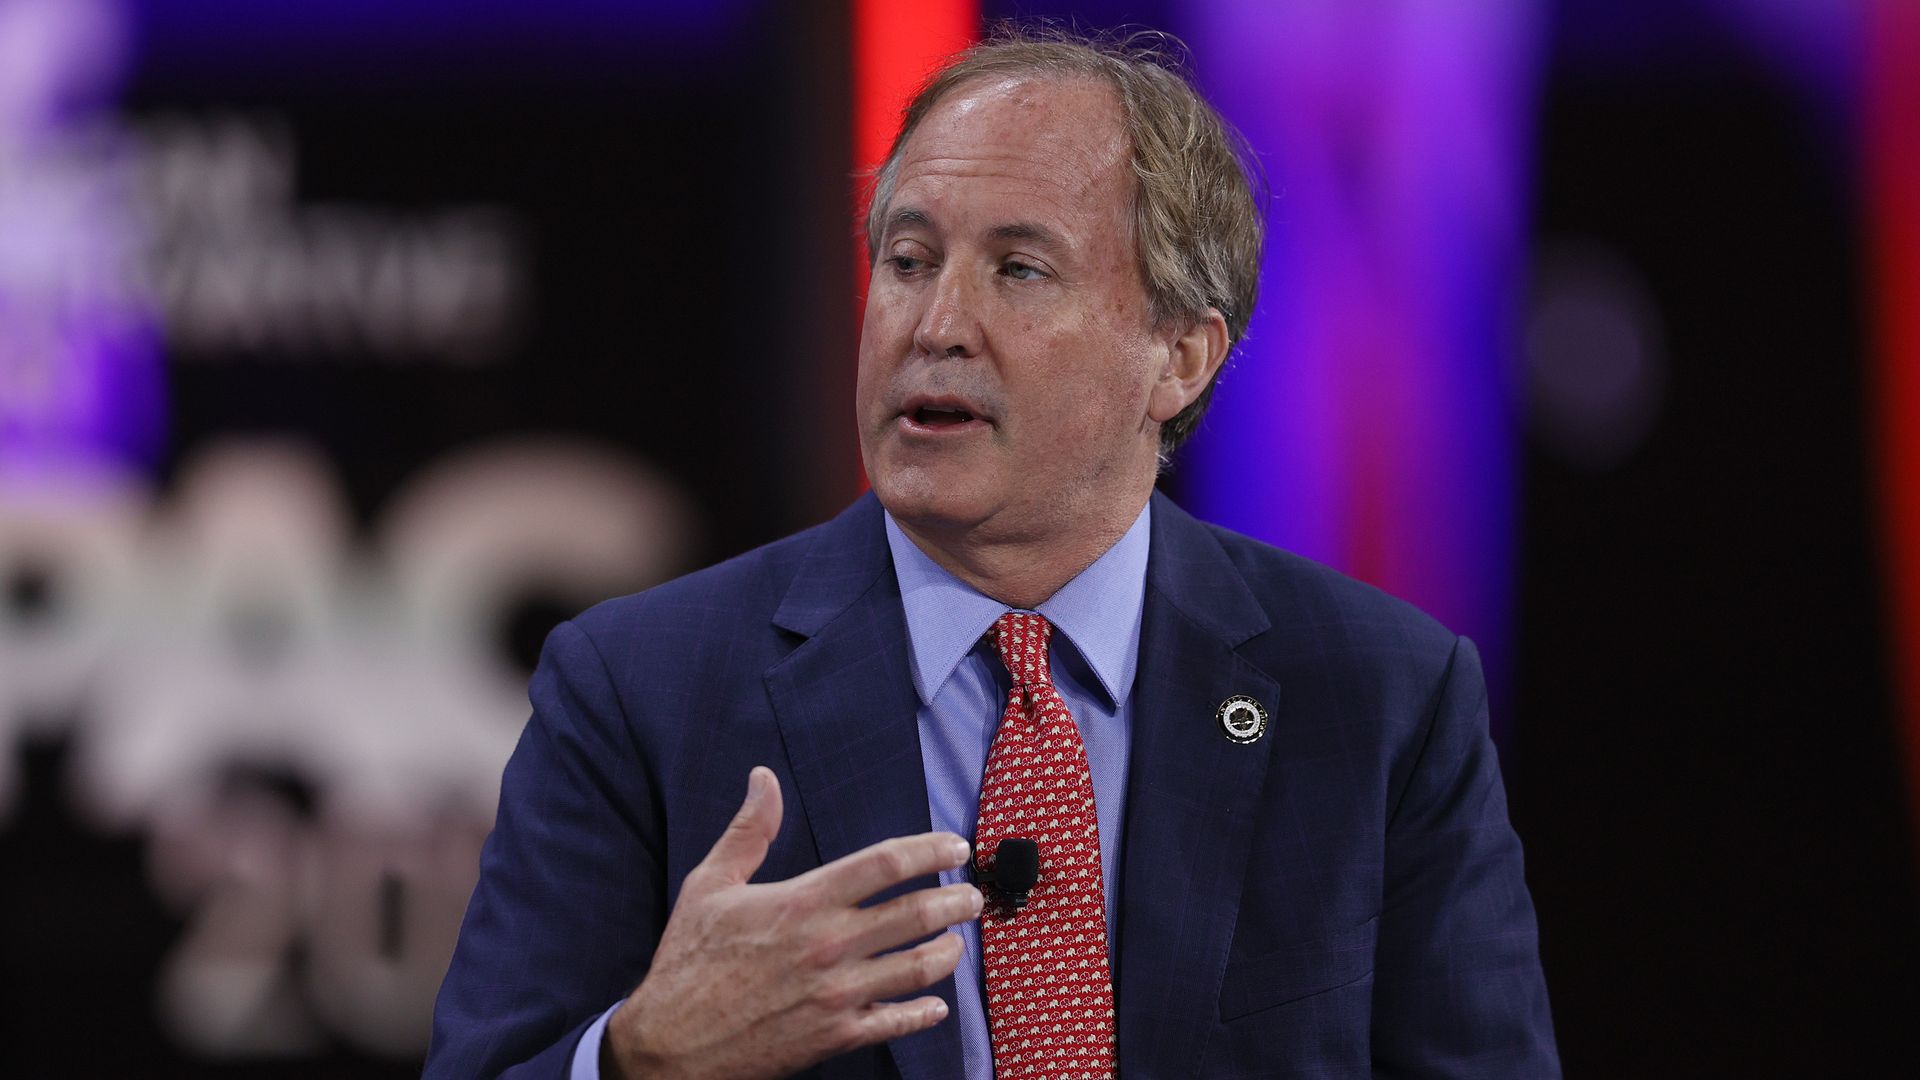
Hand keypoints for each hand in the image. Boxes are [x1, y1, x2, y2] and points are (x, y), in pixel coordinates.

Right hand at [602, 766, 981, 1079]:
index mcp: (803, 901)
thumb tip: (763, 778)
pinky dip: (925, 1012)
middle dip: (956, 900)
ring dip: (949, 951)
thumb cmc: (688, 961)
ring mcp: (837, 994)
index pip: (886, 864)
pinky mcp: (836, 1036)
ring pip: (918, 968)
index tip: (955, 846)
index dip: (931, 850)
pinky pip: (898, 1023)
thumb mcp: (710, 885)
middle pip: (917, 912)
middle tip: (972, 895)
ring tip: (958, 941)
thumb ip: (749, 831)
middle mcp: (829, 945)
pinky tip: (936, 1003)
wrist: (670, 1044)